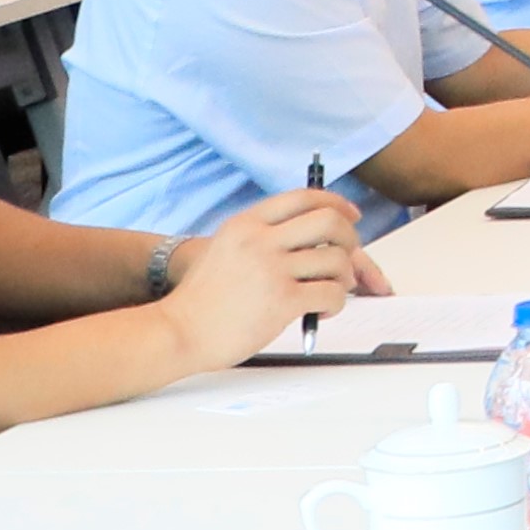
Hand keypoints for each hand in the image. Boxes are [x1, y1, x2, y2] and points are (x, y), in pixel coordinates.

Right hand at [161, 190, 372, 367]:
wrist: (178, 331)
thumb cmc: (202, 298)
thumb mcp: (225, 248)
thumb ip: (262, 236)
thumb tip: (314, 235)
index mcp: (247, 223)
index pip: (304, 198)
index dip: (336, 204)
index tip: (350, 216)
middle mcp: (260, 240)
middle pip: (329, 221)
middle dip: (350, 238)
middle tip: (347, 258)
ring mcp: (272, 269)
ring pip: (337, 259)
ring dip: (344, 277)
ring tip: (330, 291)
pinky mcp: (281, 301)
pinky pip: (332, 293)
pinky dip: (336, 302)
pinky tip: (320, 311)